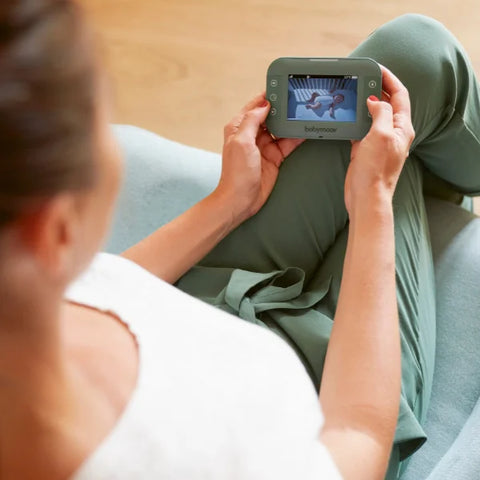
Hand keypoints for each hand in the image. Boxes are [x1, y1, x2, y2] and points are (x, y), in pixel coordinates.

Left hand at [215, 93, 303, 226]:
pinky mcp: (274, 157)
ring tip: (305, 111)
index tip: (282, 86)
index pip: (255, 106)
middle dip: (283, 107)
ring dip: (291, 122)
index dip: (268, 96)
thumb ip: (253, 120)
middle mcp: (251, 134)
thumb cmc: (237, 172)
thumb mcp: (242, 141)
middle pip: (270, 115)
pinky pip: (288, 143)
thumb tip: (265, 104)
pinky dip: (297, 137)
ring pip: (281, 128)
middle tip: (298, 97)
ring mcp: (264, 146)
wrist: (241, 199)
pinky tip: (306, 130)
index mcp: (239, 127)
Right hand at [344, 66, 414, 216]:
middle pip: (387, 103)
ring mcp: (379, 143)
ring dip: (365, 104)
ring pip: (373, 116)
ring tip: (354, 93)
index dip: (389, 79)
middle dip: (376, 88)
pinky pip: (362, 130)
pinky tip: (347, 117)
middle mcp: (392, 133)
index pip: (399, 95)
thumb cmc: (376, 170)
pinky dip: (356, 120)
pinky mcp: (366, 151)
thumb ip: (380, 112)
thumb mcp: (381, 135)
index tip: (377, 68)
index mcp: (401, 127)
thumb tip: (374, 100)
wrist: (366, 197)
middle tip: (363, 78)